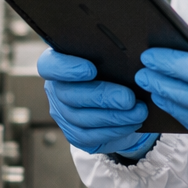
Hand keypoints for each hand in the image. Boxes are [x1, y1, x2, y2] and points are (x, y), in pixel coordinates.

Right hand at [37, 48, 158, 156]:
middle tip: (128, 98)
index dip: (66, 68)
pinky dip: (114, 130)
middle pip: (69, 95)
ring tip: (139, 111)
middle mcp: (55, 89)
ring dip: (113, 116)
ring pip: (81, 118)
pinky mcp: (73, 134)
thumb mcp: (108, 55)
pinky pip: (90, 136)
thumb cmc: (112, 66)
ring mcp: (62, 113)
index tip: (91, 69)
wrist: (116, 95)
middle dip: (102, 97)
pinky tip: (133, 122)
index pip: (49, 65)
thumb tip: (127, 51)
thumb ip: (108, 51)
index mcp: (58, 62)